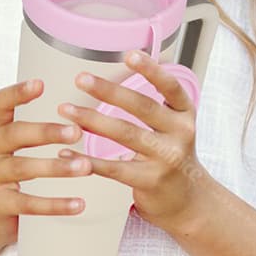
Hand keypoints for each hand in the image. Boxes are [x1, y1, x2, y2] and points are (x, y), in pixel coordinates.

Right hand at [0, 78, 91, 248]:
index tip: (40, 83)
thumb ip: (38, 128)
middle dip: (47, 132)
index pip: (1, 103)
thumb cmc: (13, 170)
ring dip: (57, 167)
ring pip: (24, 168)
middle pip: (15, 134)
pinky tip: (79, 203)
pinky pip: (29, 203)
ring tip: (85, 167)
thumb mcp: (17, 145)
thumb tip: (83, 109)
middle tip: (77, 131)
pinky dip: (55, 205)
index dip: (18, 92)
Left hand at [55, 50, 210, 232]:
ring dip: (92, 120)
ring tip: (66, 109)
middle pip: (142, 107)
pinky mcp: (151, 180)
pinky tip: (66, 154)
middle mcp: (180, 133)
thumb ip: (154, 104)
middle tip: (81, 79)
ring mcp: (167, 158)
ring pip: (125, 134)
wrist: (189, 201)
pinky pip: (115, 168)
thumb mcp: (174, 125)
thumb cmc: (172, 154)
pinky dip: (88, 160)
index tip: (129, 54)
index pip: (170, 87)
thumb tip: (117, 74)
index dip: (151, 69)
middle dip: (108, 91)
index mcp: (184, 113)